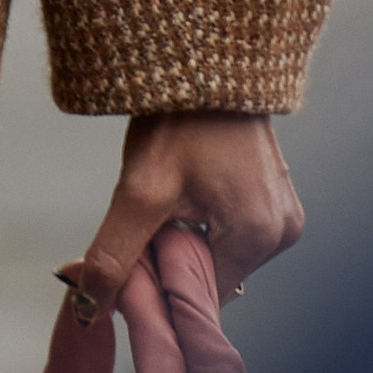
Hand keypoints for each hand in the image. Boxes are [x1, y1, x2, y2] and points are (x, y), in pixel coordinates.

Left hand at [56, 110, 302, 321]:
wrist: (202, 62)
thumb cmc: (176, 120)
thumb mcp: (138, 192)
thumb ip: (113, 257)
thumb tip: (87, 309)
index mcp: (259, 237)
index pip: (201, 297)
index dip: (161, 284)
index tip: (136, 256)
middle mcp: (283, 231)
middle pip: (212, 276)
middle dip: (174, 261)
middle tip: (147, 219)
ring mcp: (284, 213)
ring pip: (220, 253)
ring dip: (188, 240)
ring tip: (168, 199)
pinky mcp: (277, 195)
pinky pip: (234, 230)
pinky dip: (205, 223)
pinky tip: (186, 192)